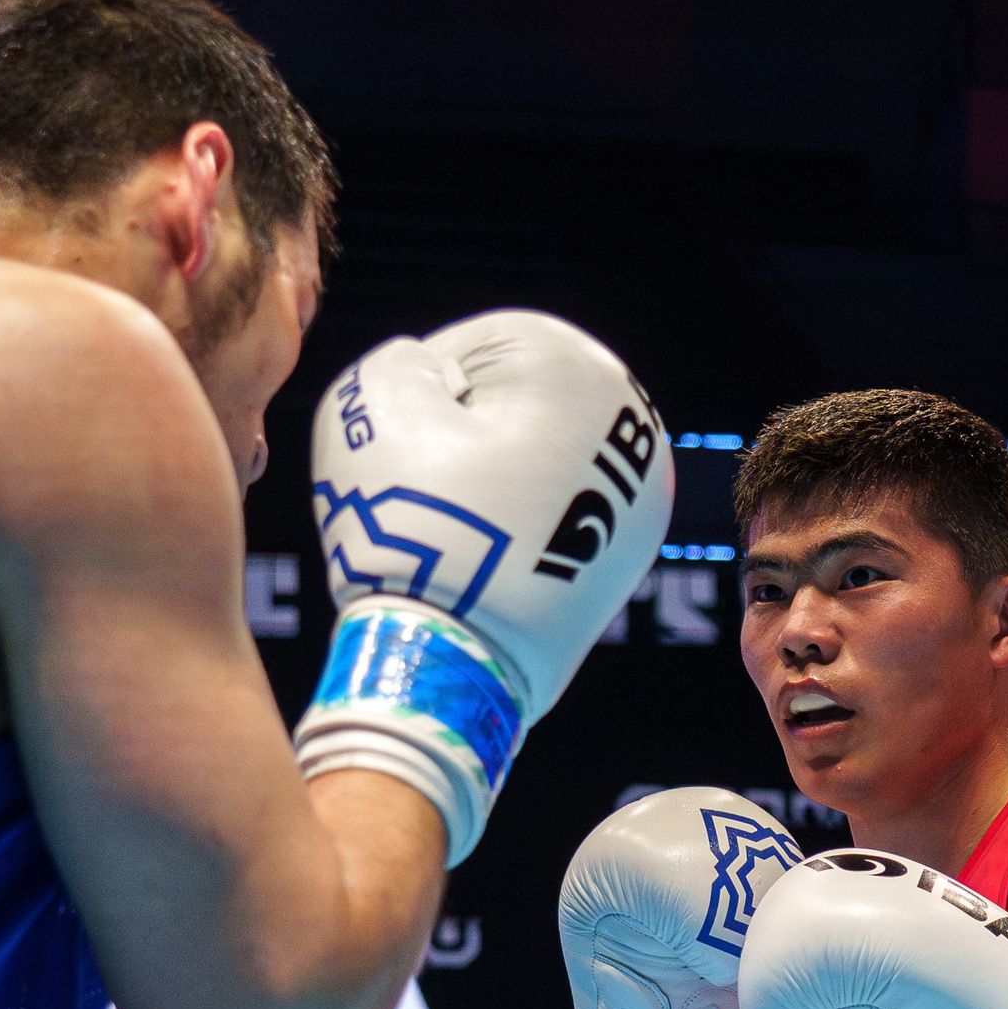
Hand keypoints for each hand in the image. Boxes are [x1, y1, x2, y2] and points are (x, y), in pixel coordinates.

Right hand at [295, 311, 672, 864]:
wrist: (453, 658)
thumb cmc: (411, 523)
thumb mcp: (368, 402)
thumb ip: (399, 361)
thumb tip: (435, 378)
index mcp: (578, 369)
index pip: (477, 350)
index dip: (419, 400)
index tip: (404, 455)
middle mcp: (631, 426)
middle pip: (514, 409)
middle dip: (460, 445)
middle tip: (424, 499)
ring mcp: (640, 497)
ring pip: (535, 464)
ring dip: (489, 488)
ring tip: (453, 536)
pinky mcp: (630, 556)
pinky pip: (555, 521)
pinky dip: (519, 531)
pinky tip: (485, 565)